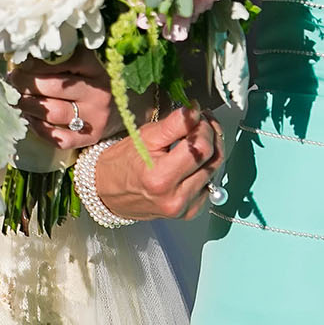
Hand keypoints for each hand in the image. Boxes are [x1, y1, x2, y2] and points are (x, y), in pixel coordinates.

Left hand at [11, 47, 140, 150]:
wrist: (124, 111)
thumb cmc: (95, 83)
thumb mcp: (86, 66)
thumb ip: (62, 60)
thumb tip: (25, 59)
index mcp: (97, 69)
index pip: (67, 61)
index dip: (40, 62)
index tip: (21, 63)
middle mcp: (98, 93)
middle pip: (55, 87)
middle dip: (27, 83)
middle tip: (13, 80)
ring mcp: (94, 119)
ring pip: (53, 112)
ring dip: (29, 105)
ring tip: (18, 99)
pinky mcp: (89, 139)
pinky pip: (58, 138)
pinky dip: (39, 129)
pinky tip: (31, 119)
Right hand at [91, 106, 222, 222]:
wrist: (108, 192)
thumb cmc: (122, 162)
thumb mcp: (144, 136)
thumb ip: (174, 124)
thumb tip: (195, 111)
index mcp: (161, 178)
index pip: (200, 147)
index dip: (204, 126)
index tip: (198, 114)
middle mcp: (176, 198)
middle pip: (213, 159)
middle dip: (212, 135)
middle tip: (203, 121)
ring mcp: (184, 208)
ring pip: (215, 171)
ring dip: (211, 150)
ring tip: (198, 137)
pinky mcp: (190, 212)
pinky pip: (209, 184)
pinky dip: (205, 168)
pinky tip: (193, 160)